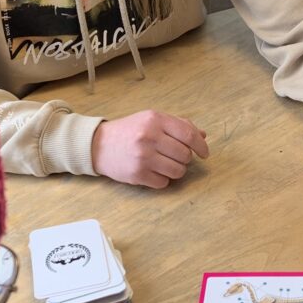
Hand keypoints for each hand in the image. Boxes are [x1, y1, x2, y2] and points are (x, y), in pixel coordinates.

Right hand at [91, 110, 208, 188]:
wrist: (98, 145)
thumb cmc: (129, 131)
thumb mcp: (151, 119)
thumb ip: (177, 125)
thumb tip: (202, 135)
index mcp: (155, 120)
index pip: (189, 135)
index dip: (201, 146)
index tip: (204, 153)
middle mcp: (149, 137)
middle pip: (185, 155)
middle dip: (184, 158)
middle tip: (174, 157)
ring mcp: (143, 157)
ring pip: (177, 171)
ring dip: (176, 170)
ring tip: (164, 165)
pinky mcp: (137, 175)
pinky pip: (164, 183)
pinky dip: (162, 179)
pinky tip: (152, 171)